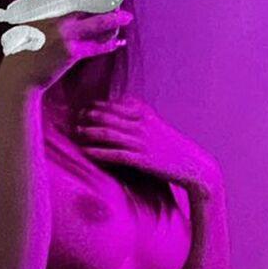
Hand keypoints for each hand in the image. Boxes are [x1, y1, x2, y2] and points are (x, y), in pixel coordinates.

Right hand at [0, 3, 132, 92]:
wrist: (19, 77)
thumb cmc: (24, 47)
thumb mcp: (26, 20)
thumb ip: (31, 0)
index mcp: (48, 6)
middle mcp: (58, 17)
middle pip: (94, 1)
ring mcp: (66, 34)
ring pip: (99, 23)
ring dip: (116, 20)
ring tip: (128, 16)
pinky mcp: (72, 52)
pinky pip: (97, 46)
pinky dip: (109, 44)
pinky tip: (119, 42)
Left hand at [74, 95, 218, 196]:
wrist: (192, 164)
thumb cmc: (171, 145)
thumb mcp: (155, 123)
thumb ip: (137, 114)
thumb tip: (117, 106)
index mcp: (145, 112)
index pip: (113, 104)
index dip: (96, 106)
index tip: (83, 109)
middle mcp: (141, 124)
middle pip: (107, 116)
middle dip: (88, 117)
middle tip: (75, 119)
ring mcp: (141, 142)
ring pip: (107, 133)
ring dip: (88, 133)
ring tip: (76, 133)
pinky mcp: (141, 160)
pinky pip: (114, 154)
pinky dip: (97, 152)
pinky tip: (85, 152)